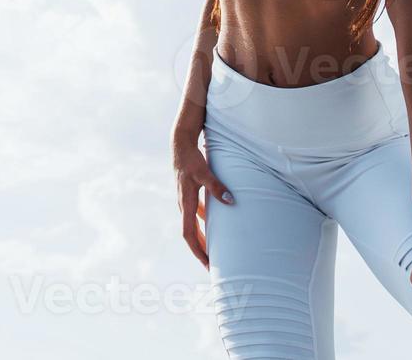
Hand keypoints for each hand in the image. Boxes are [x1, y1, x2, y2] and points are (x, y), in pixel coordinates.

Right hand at [172, 127, 233, 268]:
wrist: (180, 145)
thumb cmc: (191, 158)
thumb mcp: (205, 172)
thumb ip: (217, 187)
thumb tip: (231, 201)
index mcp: (186, 204)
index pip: (189, 234)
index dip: (197, 250)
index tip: (206, 263)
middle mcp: (184, 205)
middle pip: (191, 234)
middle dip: (201, 250)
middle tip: (213, 265)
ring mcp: (186, 200)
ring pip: (193, 226)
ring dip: (203, 239)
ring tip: (214, 250)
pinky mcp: (190, 194)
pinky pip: (197, 215)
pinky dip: (205, 224)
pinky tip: (215, 226)